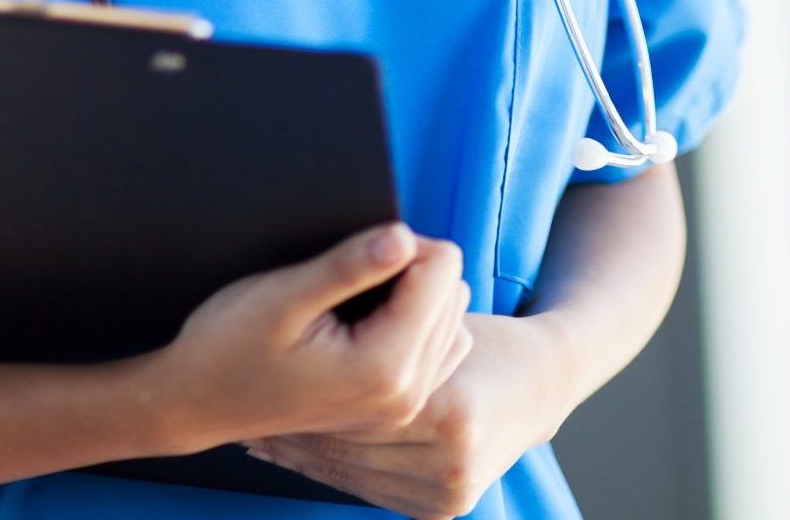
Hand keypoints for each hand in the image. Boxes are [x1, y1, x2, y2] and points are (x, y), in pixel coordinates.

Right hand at [142, 221, 474, 452]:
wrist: (196, 402)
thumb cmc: (227, 347)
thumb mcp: (282, 296)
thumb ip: (348, 266)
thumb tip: (402, 235)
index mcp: (385, 367)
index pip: (442, 267)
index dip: (400, 241)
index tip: (354, 251)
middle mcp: (407, 394)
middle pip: (452, 287)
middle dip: (410, 267)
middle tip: (348, 276)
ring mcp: (404, 405)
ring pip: (451, 313)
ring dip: (415, 294)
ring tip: (356, 300)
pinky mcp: (397, 406)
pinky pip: (441, 344)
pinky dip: (417, 323)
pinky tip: (373, 322)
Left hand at [238, 311, 575, 519]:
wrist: (540, 383)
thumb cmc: (488, 339)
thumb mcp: (442, 313)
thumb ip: (397, 304)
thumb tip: (328, 292)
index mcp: (450, 411)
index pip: (354, 407)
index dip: (302, 401)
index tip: (262, 391)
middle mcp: (451, 461)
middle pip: (349, 446)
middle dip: (298, 432)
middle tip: (248, 427)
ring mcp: (448, 491)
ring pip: (354, 473)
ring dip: (307, 457)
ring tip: (264, 440)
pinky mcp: (441, 508)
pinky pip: (370, 489)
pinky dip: (333, 472)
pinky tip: (299, 456)